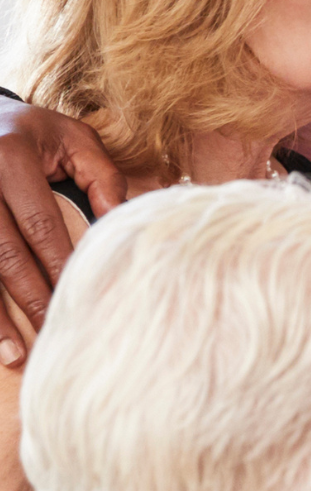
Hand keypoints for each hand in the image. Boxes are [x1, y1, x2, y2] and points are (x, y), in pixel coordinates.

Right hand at [0, 98, 124, 364]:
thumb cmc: (35, 133)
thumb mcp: (73, 139)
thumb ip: (103, 178)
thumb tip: (119, 229)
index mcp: (12, 156)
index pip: (41, 225)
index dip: (60, 267)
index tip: (80, 303)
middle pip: (5, 253)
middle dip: (32, 300)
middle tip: (54, 337)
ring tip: (15, 356)